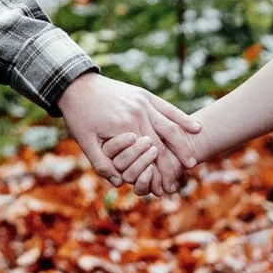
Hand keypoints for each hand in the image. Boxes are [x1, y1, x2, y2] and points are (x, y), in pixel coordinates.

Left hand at [61, 72, 200, 194]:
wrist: (77, 85)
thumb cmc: (79, 115)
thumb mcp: (83, 140)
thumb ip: (100, 162)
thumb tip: (119, 182)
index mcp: (124, 126)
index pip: (148, 155)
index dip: (159, 174)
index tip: (165, 188)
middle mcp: (138, 113)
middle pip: (163, 143)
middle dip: (173, 164)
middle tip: (181, 180)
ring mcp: (143, 102)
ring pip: (170, 126)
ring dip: (183, 144)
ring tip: (192, 161)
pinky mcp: (144, 95)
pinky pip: (167, 108)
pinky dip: (182, 118)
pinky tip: (195, 128)